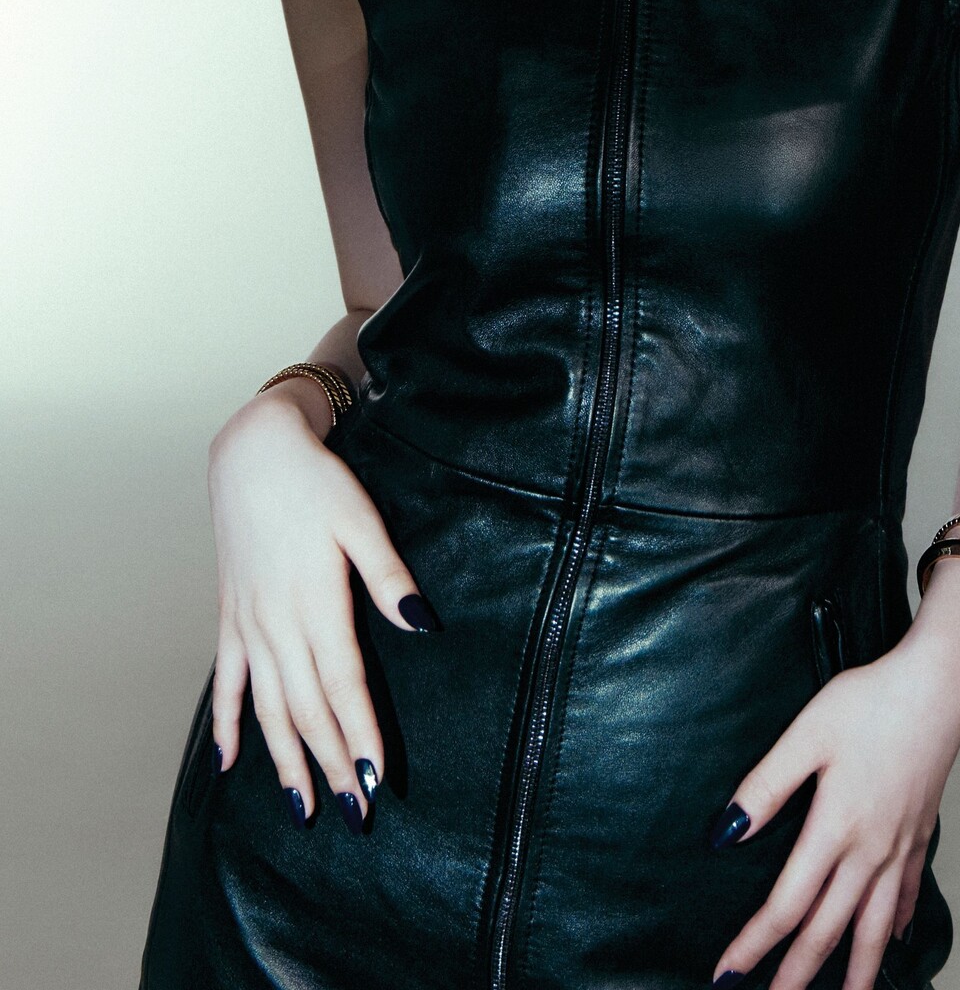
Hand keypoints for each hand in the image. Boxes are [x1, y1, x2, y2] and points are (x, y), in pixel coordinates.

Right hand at [206, 384, 439, 829]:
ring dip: (285, 760)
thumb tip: (422, 626)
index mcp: (316, 603)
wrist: (253, 454)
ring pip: (267, 709)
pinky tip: (230, 764)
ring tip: (303, 807)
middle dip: (331, 765)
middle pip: (307, 710)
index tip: (376, 781)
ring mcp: (248, 625)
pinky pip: (228, 683)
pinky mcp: (230, 617)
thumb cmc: (317, 483)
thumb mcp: (362, 521)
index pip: (343, 687)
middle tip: (352, 814)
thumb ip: (389, 577)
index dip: (360, 736)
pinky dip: (228, 725)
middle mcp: (277, 624)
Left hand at [708, 620, 959, 989]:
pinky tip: (892, 939)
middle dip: (797, 974)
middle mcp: (870, 850)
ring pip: (873, 927)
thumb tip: (726, 834)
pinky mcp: (920, 832)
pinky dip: (896, 925)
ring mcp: (900, 846)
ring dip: (855, 970)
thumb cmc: (872, 701)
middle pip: (828, 930)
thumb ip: (766, 786)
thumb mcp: (807, 734)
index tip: (727, 974)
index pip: (787, 905)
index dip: (754, 943)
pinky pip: (906, 895)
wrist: (939, 685)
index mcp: (835, 827)